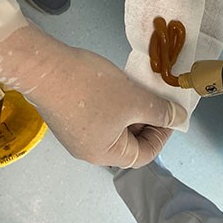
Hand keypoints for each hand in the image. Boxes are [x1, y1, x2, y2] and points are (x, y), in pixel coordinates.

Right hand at [0, 25, 184, 167]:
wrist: (43, 67)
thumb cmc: (91, 88)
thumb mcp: (134, 99)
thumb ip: (160, 111)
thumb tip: (179, 119)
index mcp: (105, 154)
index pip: (144, 155)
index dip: (162, 134)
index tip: (169, 111)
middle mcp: (88, 151)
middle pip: (127, 143)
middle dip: (145, 120)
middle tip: (155, 97)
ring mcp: (73, 135)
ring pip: (112, 128)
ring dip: (128, 111)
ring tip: (136, 89)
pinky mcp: (65, 118)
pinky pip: (96, 117)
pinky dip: (111, 106)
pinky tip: (113, 86)